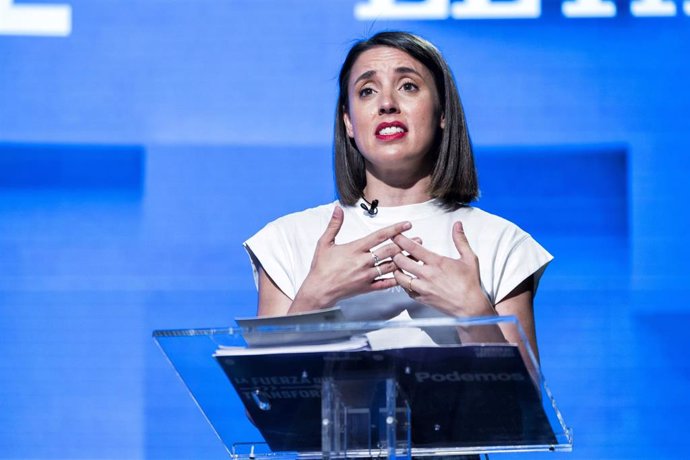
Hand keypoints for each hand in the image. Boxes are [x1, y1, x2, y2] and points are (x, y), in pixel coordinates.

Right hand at [290, 206, 411, 311]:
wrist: (319, 290)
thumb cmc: (321, 267)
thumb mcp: (324, 243)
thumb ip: (334, 225)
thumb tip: (337, 208)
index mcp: (355, 249)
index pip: (379, 236)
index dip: (395, 229)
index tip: (407, 224)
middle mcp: (363, 262)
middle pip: (389, 250)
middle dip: (405, 244)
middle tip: (418, 239)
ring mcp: (367, 276)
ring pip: (390, 266)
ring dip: (405, 260)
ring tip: (416, 255)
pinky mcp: (367, 288)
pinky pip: (385, 283)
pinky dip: (396, 279)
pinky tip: (405, 275)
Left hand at [392, 221, 493, 316]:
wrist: (470, 307)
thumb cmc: (470, 283)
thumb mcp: (469, 258)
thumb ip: (460, 240)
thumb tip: (457, 225)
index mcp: (437, 263)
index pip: (413, 248)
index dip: (401, 240)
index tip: (395, 235)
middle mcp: (427, 275)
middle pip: (401, 261)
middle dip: (394, 252)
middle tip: (392, 248)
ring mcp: (423, 288)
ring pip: (400, 277)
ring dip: (396, 269)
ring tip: (396, 263)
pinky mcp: (422, 298)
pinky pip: (406, 290)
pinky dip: (403, 283)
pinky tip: (405, 279)